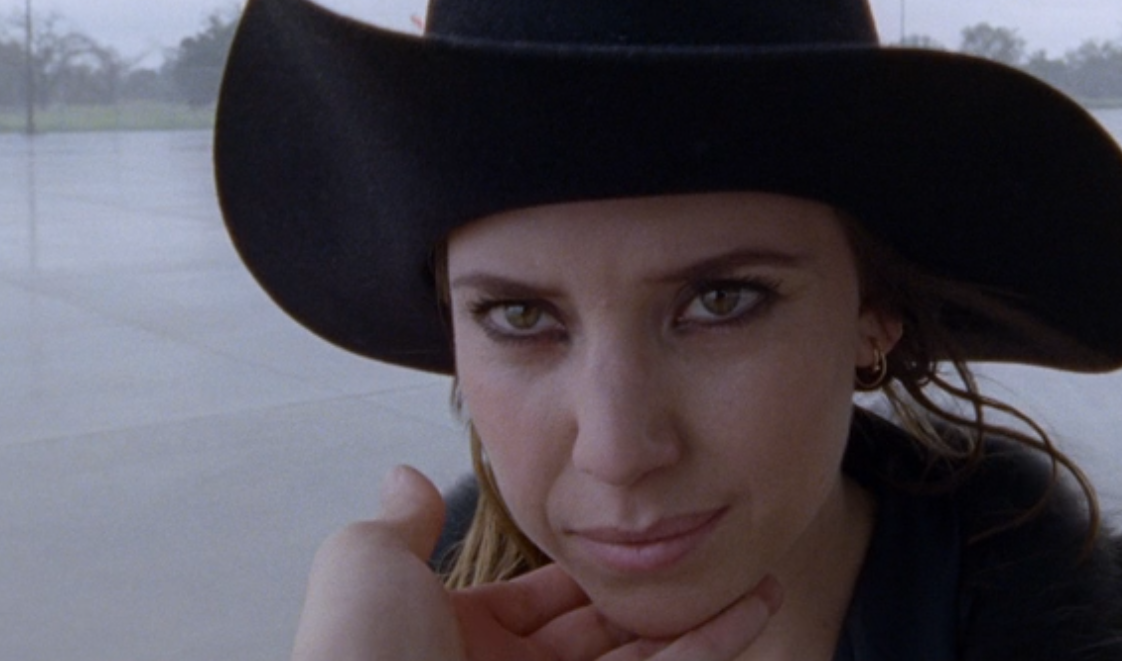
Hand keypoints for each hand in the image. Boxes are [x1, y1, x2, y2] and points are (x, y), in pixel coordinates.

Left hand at [290, 466, 781, 660]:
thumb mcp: (367, 567)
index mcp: (458, 637)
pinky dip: (713, 646)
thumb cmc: (360, 654)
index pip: (543, 597)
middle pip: (604, 629)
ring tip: (760, 579)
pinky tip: (754, 608)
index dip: (592, 561)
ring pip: (648, 657)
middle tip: (711, 551)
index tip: (639, 526)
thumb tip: (407, 478)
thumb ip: (400, 525)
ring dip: (706, 619)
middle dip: (656, 592)